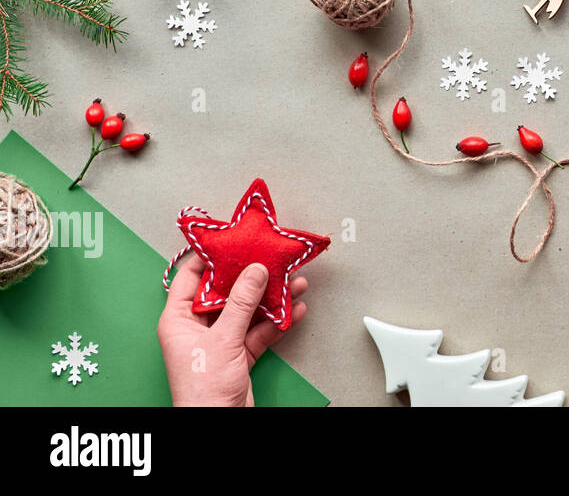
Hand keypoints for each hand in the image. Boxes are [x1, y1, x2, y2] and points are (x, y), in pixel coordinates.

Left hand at [157, 254, 307, 405]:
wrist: (218, 426)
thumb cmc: (202, 391)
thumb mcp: (223, 340)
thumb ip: (242, 303)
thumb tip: (255, 270)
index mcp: (178, 319)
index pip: (190, 277)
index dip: (209, 257)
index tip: (231, 239)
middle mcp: (198, 327)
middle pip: (226, 291)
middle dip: (251, 275)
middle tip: (270, 257)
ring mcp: (220, 341)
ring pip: (248, 310)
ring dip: (271, 297)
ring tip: (293, 280)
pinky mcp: (240, 354)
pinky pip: (260, 330)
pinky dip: (278, 320)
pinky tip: (294, 308)